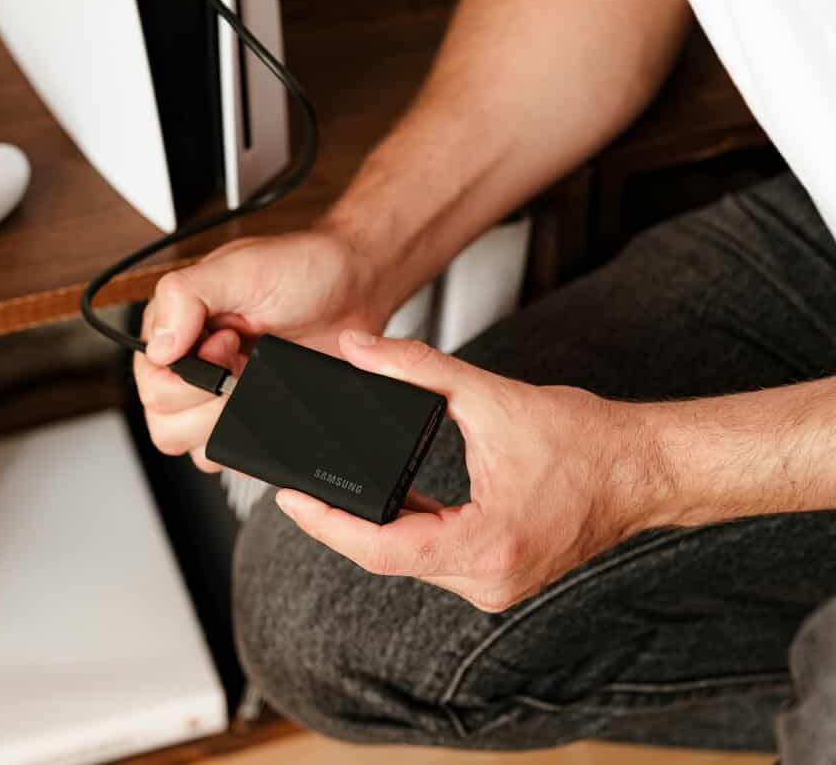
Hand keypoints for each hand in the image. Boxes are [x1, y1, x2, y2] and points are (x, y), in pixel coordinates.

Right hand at [134, 228, 385, 470]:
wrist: (356, 284)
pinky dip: (256, 437)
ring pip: (198, 448)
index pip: (151, 384)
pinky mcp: (254, 415)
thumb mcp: (238, 268)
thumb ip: (185, 297)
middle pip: (166, 425)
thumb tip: (159, 348)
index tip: (226, 343)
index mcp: (175, 330)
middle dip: (210, 401)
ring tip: (258, 380)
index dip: (187, 376)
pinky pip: (239, 452)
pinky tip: (272, 400)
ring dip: (231, 422)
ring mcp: (224, 396)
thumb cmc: (301, 268)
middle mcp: (193, 366)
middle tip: (243, 360)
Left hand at [276, 331, 668, 611]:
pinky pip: (434, 558)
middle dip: (339, 523)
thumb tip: (360, 349)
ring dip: (372, 528)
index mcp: (485, 544)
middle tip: (298, 487)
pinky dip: (407, 530)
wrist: (644, 468)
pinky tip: (390, 501)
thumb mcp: (492, 397)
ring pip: (409, 562)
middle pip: (387, 558)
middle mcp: (488, 579)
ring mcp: (494, 584)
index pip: (379, 549)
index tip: (289, 498)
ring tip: (330, 492)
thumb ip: (418, 368)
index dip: (325, 524)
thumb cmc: (589, 442)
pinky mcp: (499, 574)